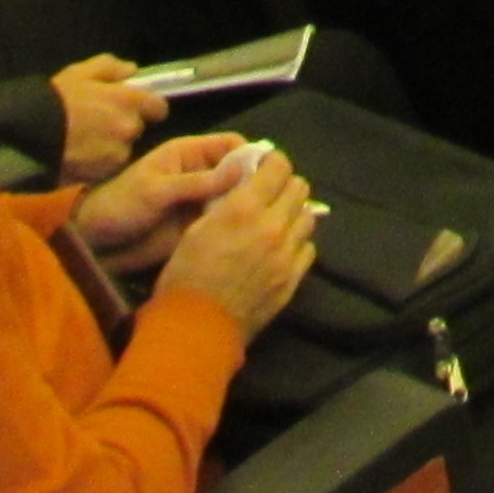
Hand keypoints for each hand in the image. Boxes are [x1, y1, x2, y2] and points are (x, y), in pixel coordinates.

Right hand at [47, 55, 168, 186]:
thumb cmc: (54, 100)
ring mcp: (116, 154)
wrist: (28, 135)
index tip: (133, 106)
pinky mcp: (102, 174)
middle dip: (123, 124)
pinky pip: (108, 165)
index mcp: (128, 101)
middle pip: (137, 127)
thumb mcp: (80, 72)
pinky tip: (80, 154)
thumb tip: (132, 71)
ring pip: (122, 148)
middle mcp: (128, 128)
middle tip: (99, 121)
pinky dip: (99, 161)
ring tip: (85, 139)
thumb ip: (111, 67)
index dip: (148, 106)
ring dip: (112, 144)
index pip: (159, 107)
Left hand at [76, 129, 262, 269]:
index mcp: (189, 154)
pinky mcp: (198, 227)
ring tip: (270, 221)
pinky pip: (223, 222)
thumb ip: (196, 182)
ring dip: (249, 207)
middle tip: (277, 201)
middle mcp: (200, 175)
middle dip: (256, 183)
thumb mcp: (156, 190)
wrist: (97, 242)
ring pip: (234, 198)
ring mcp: (200, 202)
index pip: (231, 145)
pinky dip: (237, 228)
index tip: (271, 174)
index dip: (251, 155)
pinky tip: (252, 238)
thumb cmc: (121, 205)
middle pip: (238, 172)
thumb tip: (241, 173)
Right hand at [154, 142, 317, 335]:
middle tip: (271, 195)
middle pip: (300, 188)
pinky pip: (308, 249)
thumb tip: (245, 192)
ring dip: (294, 215)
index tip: (265, 168)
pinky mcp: (293, 280)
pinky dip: (297, 244)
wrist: (195, 329)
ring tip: (277, 222)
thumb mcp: (197, 230)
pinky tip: (281, 251)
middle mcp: (273, 226)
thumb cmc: (185, 276)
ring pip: (308, 217)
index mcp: (245, 208)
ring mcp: (287, 255)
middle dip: (286, 187)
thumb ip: (227, 206)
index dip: (273, 163)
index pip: (279, 166)